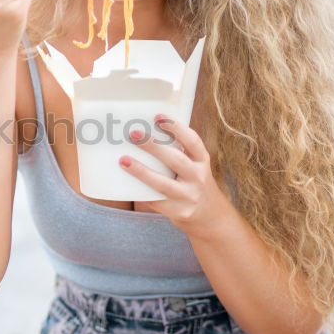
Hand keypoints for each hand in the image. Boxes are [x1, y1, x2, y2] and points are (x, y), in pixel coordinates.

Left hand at [120, 114, 229, 238]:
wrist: (210, 216)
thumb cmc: (193, 182)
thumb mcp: (195, 165)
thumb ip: (178, 152)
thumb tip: (144, 133)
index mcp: (202, 161)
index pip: (192, 141)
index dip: (176, 128)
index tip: (157, 117)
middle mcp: (198, 177)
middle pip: (175, 160)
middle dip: (153, 146)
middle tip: (133, 134)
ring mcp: (189, 196)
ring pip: (162, 183)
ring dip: (141, 171)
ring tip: (123, 160)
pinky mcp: (178, 212)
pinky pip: (156, 201)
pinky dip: (142, 191)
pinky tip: (127, 183)